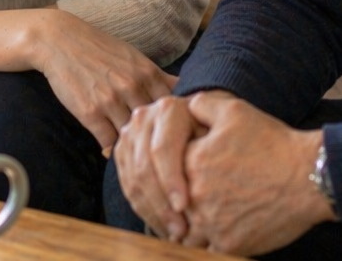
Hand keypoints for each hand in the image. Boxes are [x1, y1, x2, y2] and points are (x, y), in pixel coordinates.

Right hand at [27, 10, 177, 153]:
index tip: (178, 135)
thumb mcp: (133, 56)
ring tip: (137, 153)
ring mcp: (110, 101)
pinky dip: (113, 150)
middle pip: (156, 125)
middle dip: (158, 139)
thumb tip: (188, 88)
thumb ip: (158, 76)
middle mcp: (132, 87)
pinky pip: (108, 143)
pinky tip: (114, 150)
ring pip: (132, 137)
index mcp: (147, 72)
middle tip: (160, 153)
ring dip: (134, 146)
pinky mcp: (89, 113)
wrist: (59, 41)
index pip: (174, 108)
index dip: (178, 124)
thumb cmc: (99, 49)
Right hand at [114, 93, 211, 240]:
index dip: (171, 180)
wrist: (195, 121)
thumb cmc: (214, 130)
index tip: (184, 207)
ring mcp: (129, 134)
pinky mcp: (122, 151)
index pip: (163, 150)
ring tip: (174, 232)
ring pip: (134, 179)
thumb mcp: (219, 128)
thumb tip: (209, 168)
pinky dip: (144, 209)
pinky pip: (127, 185)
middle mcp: (144, 117)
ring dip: (153, 211)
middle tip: (180, 229)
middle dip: (161, 203)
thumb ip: (215, 142)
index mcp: (169, 109)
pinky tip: (163, 224)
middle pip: (144, 167)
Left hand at [178, 93, 332, 256]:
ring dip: (191, 226)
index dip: (176, 170)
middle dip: (180, 201)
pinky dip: (209, 243)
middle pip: (174, 203)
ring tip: (206, 217)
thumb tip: (184, 107)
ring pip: (186, 231)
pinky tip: (221, 231)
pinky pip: (206, 249)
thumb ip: (201, 105)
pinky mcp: (229, 245)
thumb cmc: (273, 142)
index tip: (190, 171)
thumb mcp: (235, 111)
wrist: (309, 176)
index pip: (167, 170)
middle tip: (193, 198)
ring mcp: (211, 224)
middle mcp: (196, 196)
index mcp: (191, 163)